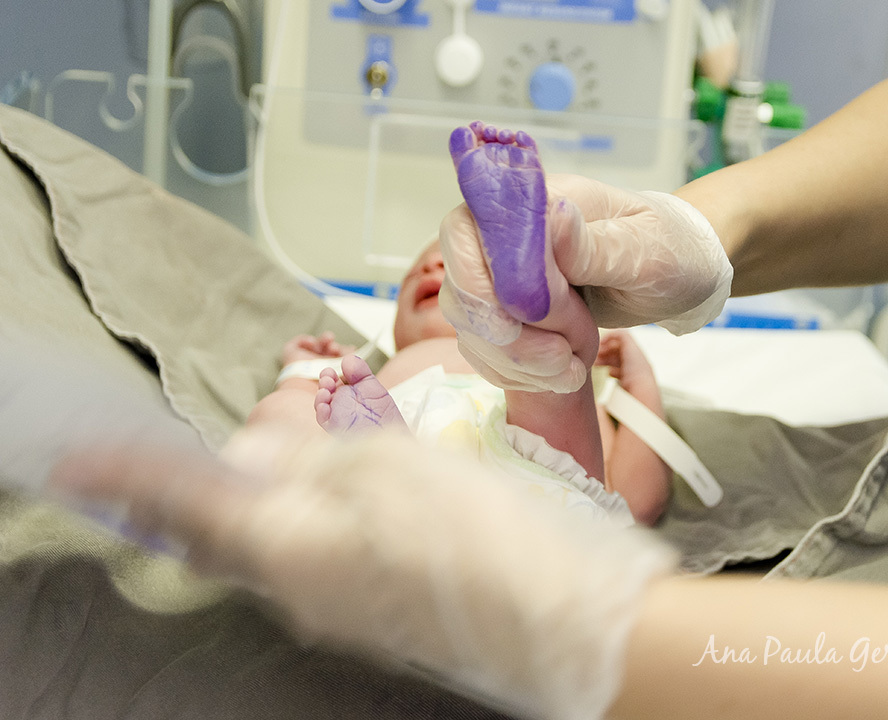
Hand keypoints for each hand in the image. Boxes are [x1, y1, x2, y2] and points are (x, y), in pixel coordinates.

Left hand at [49, 429, 675, 719]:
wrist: (566, 622)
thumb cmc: (479, 535)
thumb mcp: (392, 466)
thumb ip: (314, 455)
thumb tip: (262, 446)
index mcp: (289, 550)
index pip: (188, 506)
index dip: (134, 475)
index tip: (84, 456)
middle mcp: (300, 593)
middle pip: (234, 526)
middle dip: (228, 474)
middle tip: (258, 422)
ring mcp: (343, 610)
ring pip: (285, 539)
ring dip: (286, 489)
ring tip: (323, 440)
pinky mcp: (383, 613)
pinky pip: (328, 556)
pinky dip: (328, 513)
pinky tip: (367, 483)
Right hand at [439, 175, 731, 392]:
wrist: (677, 273)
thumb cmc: (667, 249)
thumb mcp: (646, 250)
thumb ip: (595, 244)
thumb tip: (553, 219)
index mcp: (536, 201)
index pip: (468, 231)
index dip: (481, 281)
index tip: (523, 318)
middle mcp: (505, 234)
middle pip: (462, 285)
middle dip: (508, 333)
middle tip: (564, 355)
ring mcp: (502, 275)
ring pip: (472, 326)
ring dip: (518, 360)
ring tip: (572, 368)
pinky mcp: (508, 313)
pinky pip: (488, 350)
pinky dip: (519, 373)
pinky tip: (560, 376)